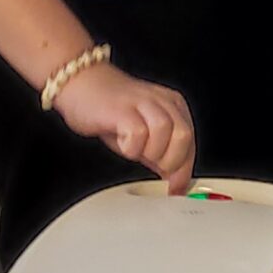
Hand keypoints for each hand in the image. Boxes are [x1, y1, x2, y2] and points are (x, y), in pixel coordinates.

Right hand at [52, 61, 196, 193]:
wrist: (81, 82)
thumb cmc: (110, 109)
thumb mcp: (143, 134)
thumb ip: (161, 154)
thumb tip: (175, 180)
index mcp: (173, 106)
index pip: (190, 142)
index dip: (184, 171)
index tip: (176, 189)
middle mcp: (162, 101)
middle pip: (184, 136)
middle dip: (170, 161)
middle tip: (152, 165)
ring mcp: (142, 102)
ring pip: (165, 132)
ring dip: (150, 152)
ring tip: (135, 150)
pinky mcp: (122, 109)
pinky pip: (138, 133)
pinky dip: (132, 147)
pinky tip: (123, 142)